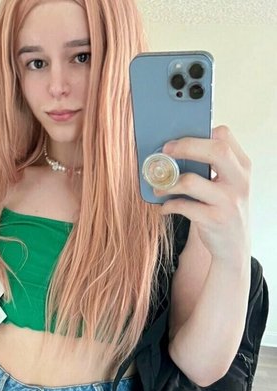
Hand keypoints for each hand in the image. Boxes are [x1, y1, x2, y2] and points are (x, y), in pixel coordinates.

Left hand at [156, 125, 250, 262]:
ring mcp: (228, 201)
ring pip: (191, 181)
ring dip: (168, 183)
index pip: (224, 137)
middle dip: (185, 147)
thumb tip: (174, 150)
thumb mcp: (227, 185)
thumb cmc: (223, 209)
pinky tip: (164, 208)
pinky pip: (182, 206)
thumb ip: (211, 167)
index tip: (176, 141)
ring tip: (159, 188)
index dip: (198, 135)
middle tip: (165, 152)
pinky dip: (168, 205)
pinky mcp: (214, 220)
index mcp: (242, 167)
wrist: (234, 246)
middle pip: (216, 150)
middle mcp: (239, 181)